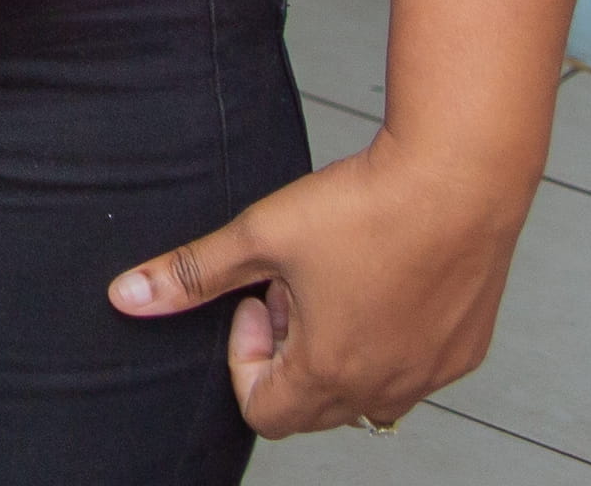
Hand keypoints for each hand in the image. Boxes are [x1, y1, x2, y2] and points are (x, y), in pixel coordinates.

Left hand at [109, 131, 535, 435]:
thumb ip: (192, 275)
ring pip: (364, 394)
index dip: (243, 356)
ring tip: (336, 280)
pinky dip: (384, 342)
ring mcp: (431, 374)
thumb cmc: (367, 208)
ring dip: (336, 351)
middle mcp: (386, 387)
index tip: (255, 298)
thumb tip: (127, 296)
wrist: (458, 178)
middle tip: (294, 287)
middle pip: (311, 408)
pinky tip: (382, 279)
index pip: (262, 412)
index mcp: (330, 373)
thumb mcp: (260, 236)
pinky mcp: (464, 353)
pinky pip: (411, 372)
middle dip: (287, 354)